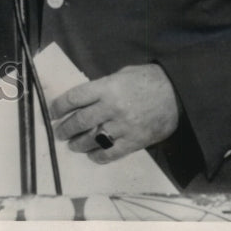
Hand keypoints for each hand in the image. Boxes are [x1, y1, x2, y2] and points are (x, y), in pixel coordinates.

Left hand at [50, 63, 180, 162]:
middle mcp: (112, 107)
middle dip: (66, 128)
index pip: (75, 98)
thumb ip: (102, 87)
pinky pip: (112, 152)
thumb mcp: (120, 75)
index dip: (60, 106)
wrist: (178, 94)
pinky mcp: (136, 141)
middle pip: (81, 121)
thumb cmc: (147, 80)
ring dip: (78, 143)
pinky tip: (92, 155)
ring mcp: (124, 126)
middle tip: (58, 132)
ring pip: (93, 138)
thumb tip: (84, 99)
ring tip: (71, 145)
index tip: (52, 112)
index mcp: (107, 87)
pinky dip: (99, 156)